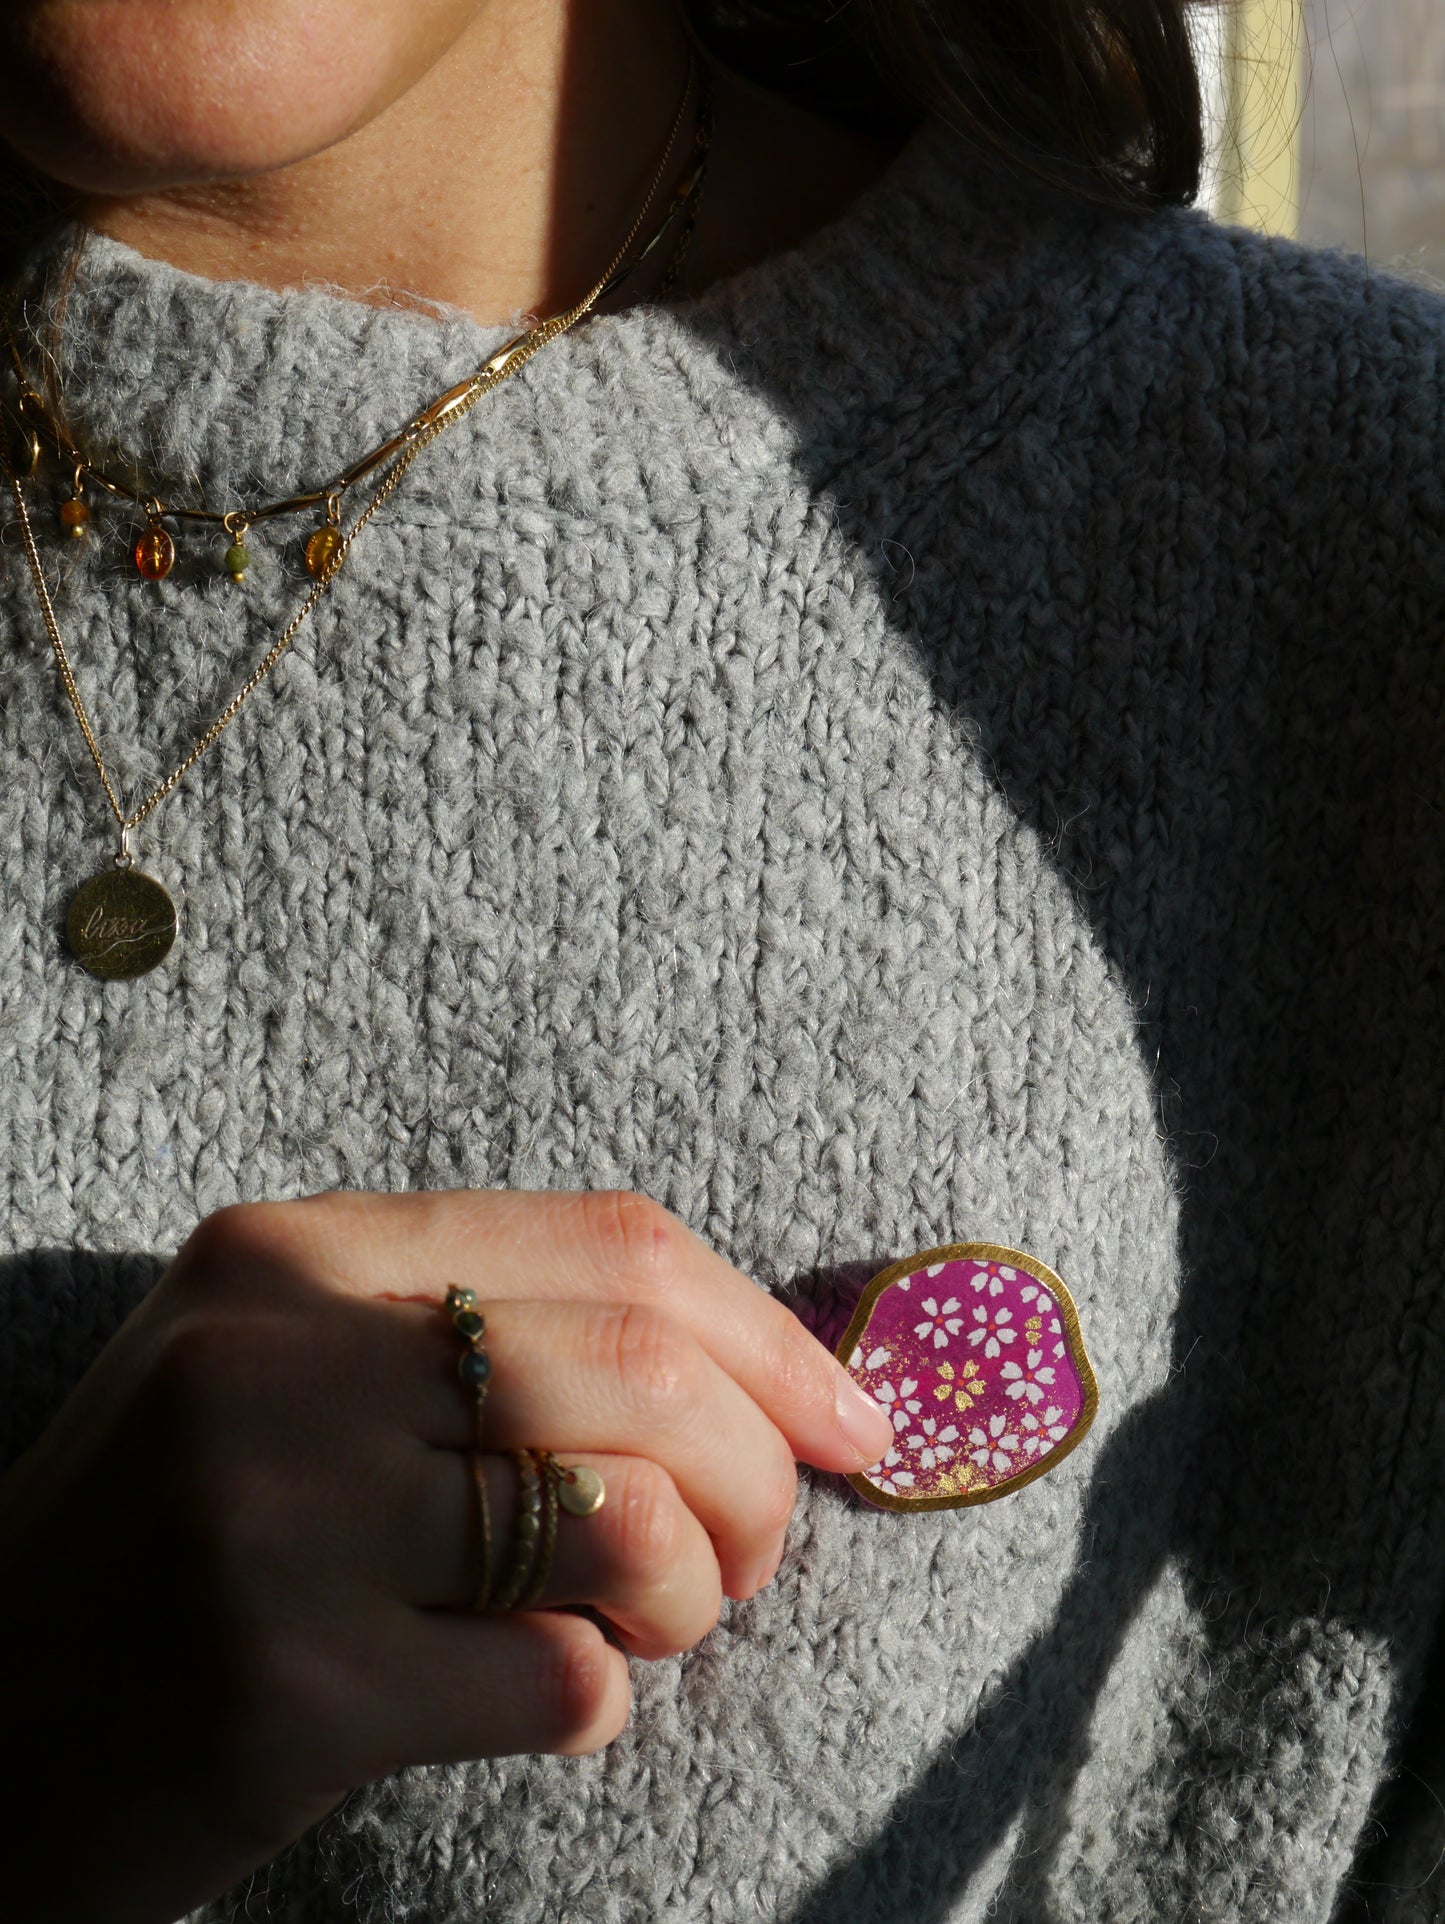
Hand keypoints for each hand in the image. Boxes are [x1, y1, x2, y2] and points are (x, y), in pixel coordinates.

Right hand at [0, 1187, 893, 1923]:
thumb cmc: (174, 1547)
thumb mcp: (287, 1378)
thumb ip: (485, 1340)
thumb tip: (761, 1374)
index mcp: (292, 1253)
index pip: (614, 1242)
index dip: (770, 1333)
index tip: (853, 1420)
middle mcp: (276, 1356)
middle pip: (645, 1371)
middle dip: (760, 1476)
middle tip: (754, 1551)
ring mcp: (271, 1519)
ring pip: (630, 1520)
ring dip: (693, 1594)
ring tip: (640, 1626)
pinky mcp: (282, 1692)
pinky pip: (564, 1681)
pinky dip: (599, 1704)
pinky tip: (536, 1705)